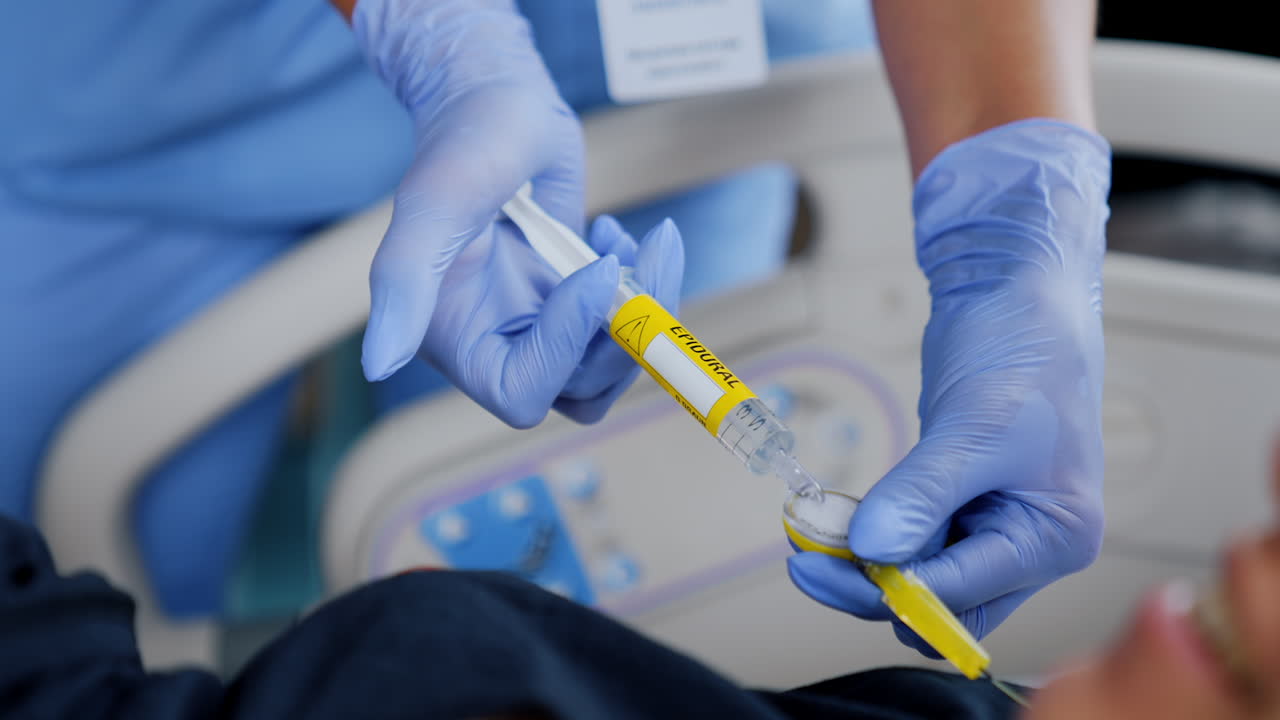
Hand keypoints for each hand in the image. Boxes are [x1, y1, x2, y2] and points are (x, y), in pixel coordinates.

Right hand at [353, 0, 682, 425]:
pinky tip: (614, 234)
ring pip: (610, 365)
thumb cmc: (462, 141)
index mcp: (456, 336)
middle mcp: (499, 340)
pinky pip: (622, 327)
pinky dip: (640, 285)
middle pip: (580, 391)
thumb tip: (378, 363)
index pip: (521, 393)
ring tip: (644, 244)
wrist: (497, 100)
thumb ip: (403, 284)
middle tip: (641, 259)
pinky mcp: (575, 299)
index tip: (589, 273)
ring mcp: (543, 322)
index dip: (563, 350)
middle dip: (623, 334)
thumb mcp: (433, 205)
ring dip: (642, 311)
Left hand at [788, 120, 1111, 653]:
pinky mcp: (962, 503)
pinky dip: (875, 532)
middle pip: (939, 601)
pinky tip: (840, 514)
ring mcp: (995, 525)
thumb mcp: (973, 425)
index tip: (816, 570)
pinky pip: (913, 540)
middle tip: (807, 553)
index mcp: (1054, 536)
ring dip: (867, 560)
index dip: (886, 589)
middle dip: (873, 582)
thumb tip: (871, 551)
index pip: (960, 594)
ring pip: (920, 576)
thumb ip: (922, 494)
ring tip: (815, 529)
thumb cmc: (1023, 350)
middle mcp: (1030, 544)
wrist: (1018, 291)